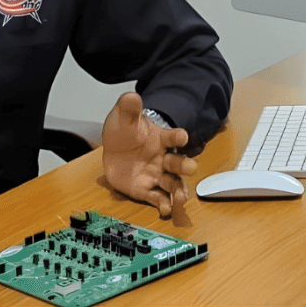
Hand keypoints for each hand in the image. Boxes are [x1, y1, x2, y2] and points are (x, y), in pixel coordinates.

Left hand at [102, 92, 197, 216]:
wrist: (114, 150)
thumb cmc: (125, 132)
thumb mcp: (123, 118)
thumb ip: (129, 109)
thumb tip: (131, 97)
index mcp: (161, 138)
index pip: (173, 136)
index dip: (178, 136)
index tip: (183, 136)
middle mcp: (164, 158)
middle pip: (178, 163)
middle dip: (185, 166)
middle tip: (191, 168)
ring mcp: (157, 175)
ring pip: (172, 184)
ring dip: (178, 191)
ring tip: (181, 199)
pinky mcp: (147, 189)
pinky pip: (157, 198)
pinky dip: (163, 204)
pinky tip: (166, 209)